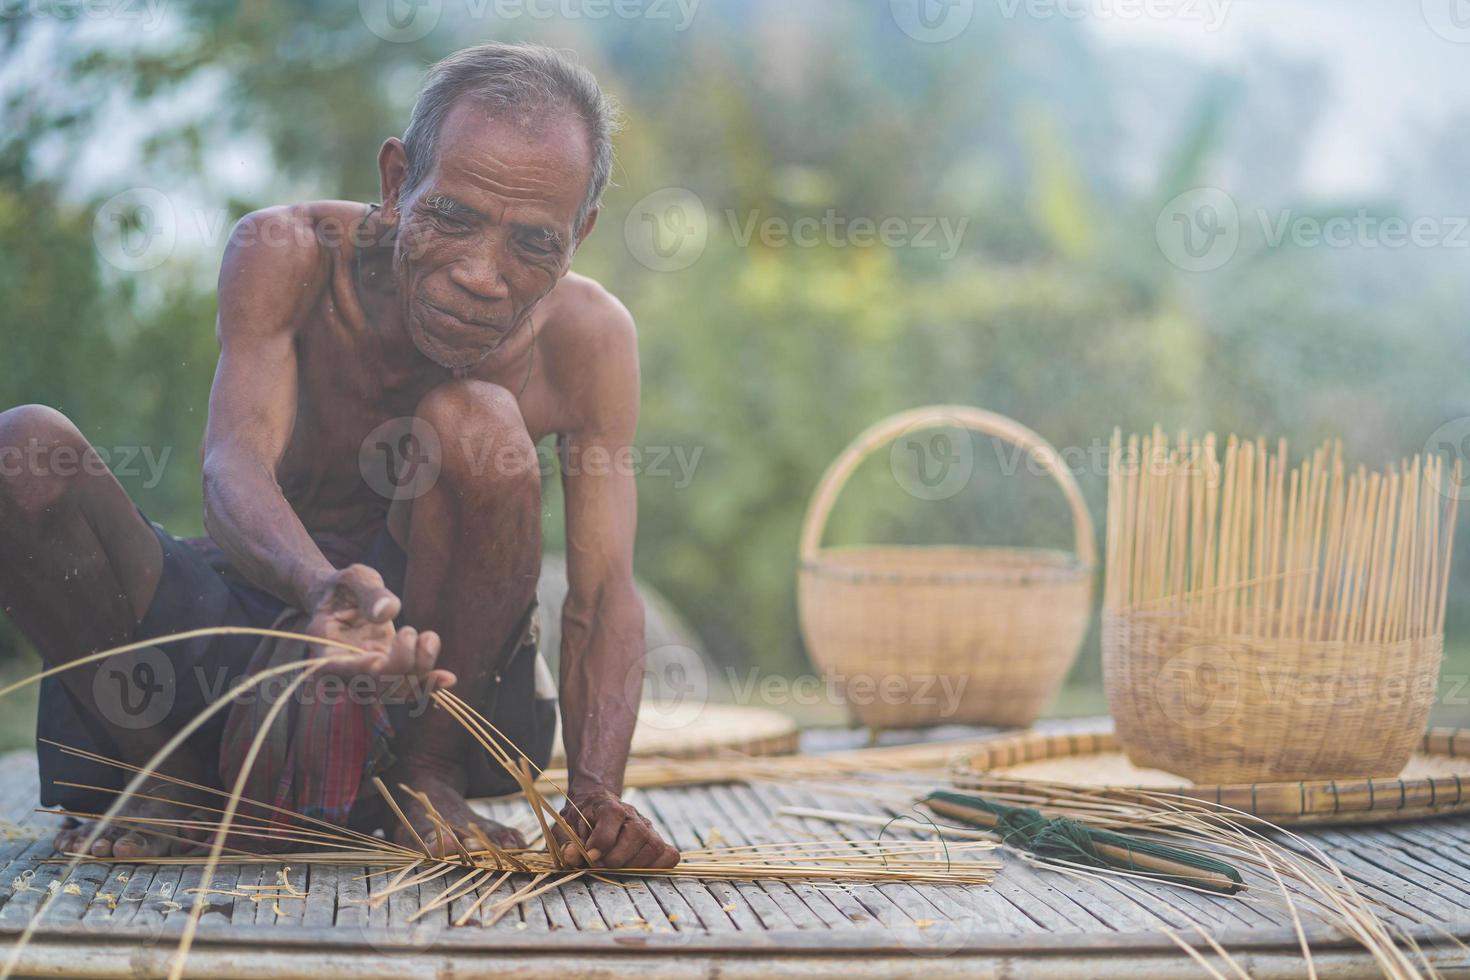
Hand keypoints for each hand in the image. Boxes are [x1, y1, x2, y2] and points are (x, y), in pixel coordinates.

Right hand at [304, 564, 453, 691]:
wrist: (345, 598)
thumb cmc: (346, 586)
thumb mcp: (355, 578)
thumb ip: (369, 593)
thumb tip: (388, 612)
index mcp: (325, 648)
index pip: (338, 667)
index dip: (357, 669)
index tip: (376, 658)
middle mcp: (346, 670)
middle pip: (374, 684)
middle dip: (400, 664)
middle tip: (408, 631)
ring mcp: (370, 674)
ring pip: (396, 691)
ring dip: (420, 672)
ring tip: (429, 638)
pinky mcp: (391, 671)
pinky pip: (410, 687)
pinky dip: (429, 684)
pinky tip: (448, 678)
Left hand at [553, 788, 679, 869]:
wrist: (594, 806)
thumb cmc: (579, 820)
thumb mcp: (565, 827)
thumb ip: (566, 841)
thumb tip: (571, 856)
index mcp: (608, 805)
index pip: (613, 816)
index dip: (601, 841)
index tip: (590, 855)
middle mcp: (632, 815)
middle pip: (637, 833)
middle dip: (617, 857)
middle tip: (601, 865)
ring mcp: (647, 828)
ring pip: (654, 846)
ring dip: (634, 865)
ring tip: (616, 868)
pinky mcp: (656, 842)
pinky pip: (669, 855)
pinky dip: (659, 866)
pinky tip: (639, 870)